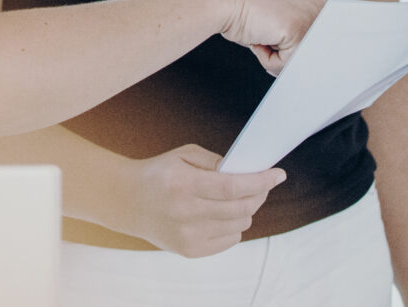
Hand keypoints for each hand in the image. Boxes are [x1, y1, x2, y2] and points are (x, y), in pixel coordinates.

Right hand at [119, 144, 281, 257]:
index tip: (278, 175)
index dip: (259, 181)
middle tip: (263, 184)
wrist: (129, 202)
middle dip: (259, 194)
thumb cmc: (159, 174)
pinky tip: (223, 214)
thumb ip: (215, 162)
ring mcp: (188, 235)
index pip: (232, 187)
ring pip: (239, 226)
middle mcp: (185, 213)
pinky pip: (230, 240)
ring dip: (246, 210)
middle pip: (239, 209)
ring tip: (238, 199)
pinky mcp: (190, 250)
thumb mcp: (183, 155)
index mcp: (182, 184)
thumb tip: (246, 172)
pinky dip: (234, 226)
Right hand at [216, 0, 323, 71]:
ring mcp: (310, 18)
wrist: (225, 1)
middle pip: (313, 58)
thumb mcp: (282, 27)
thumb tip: (309, 71)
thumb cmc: (247, 16)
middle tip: (269, 33)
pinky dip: (267, 58)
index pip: (320, 48)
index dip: (294, 50)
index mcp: (319, 5)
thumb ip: (301, 43)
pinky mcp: (297, 29)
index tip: (277, 34)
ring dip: (277, 58)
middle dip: (286, 55)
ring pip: (300, 64)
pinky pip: (285, 64)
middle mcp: (319, 8)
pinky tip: (260, 36)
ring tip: (265, 35)